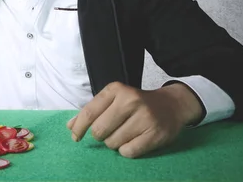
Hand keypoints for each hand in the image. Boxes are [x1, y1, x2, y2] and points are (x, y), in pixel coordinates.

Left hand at [66, 81, 201, 157]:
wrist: (172, 105)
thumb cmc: (137, 103)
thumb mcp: (114, 100)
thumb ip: (92, 111)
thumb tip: (70, 126)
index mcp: (116, 89)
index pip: (89, 112)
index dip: (79, 127)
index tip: (75, 136)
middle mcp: (130, 100)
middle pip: (99, 131)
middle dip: (101, 135)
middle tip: (111, 130)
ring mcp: (144, 117)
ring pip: (113, 143)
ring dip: (115, 143)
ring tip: (126, 133)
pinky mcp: (155, 134)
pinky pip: (128, 152)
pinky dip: (127, 150)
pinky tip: (134, 141)